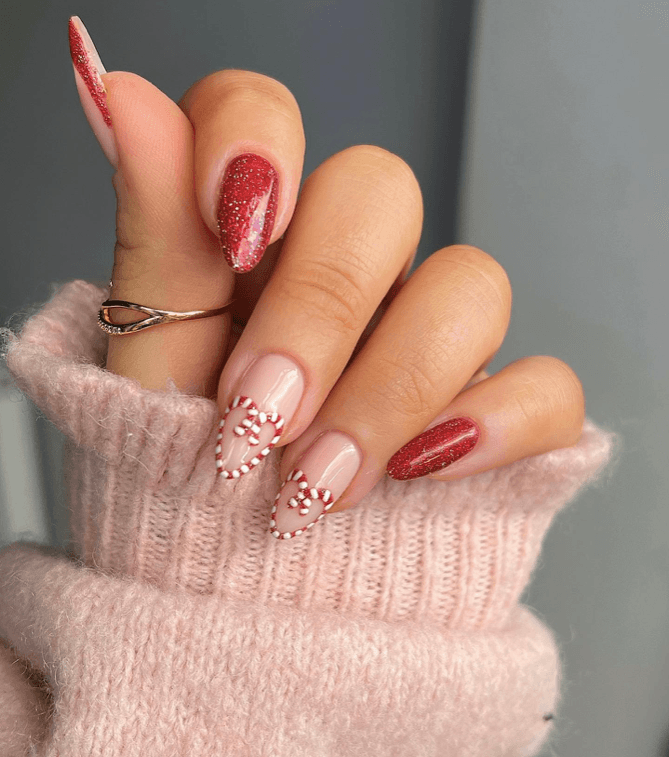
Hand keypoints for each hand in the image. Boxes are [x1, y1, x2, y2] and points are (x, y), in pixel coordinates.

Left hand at [70, 17, 584, 539]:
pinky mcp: (492, 415)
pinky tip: (422, 472)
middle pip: (379, 193)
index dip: (257, 144)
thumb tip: (116, 91)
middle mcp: (351, 270)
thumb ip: (153, 235)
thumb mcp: (152, 365)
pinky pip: (545, 385)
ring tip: (318, 484)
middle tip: (260, 419)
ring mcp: (428, 340)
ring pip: (470, 283)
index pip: (263, 114)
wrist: (234, 598)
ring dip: (391, 387)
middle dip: (320, 309)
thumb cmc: (182, 475)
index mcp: (254, 238)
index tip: (237, 235)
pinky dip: (494, 425)